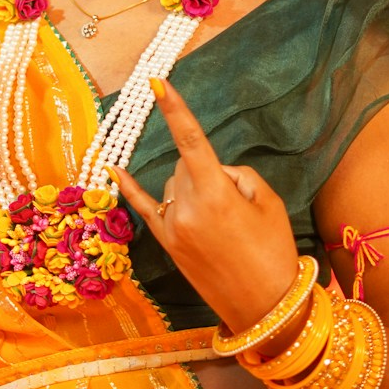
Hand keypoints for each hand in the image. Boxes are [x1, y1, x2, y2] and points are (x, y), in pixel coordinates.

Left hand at [112, 78, 302, 335]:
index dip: (174, 109)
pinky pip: (144, 207)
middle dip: (207, 169)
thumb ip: (236, 174)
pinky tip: (114, 168)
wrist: (266, 307)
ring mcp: (172, 227)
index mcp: (214, 193)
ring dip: (193, 187)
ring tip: (223, 223)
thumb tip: (210, 171)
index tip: (156, 81)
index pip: (190, 140)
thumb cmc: (274, 250)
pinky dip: (130, 187)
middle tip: (236, 204)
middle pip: (186, 163)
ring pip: (175, 183)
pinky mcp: (167, 244)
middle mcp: (186, 207)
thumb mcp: (267, 201)